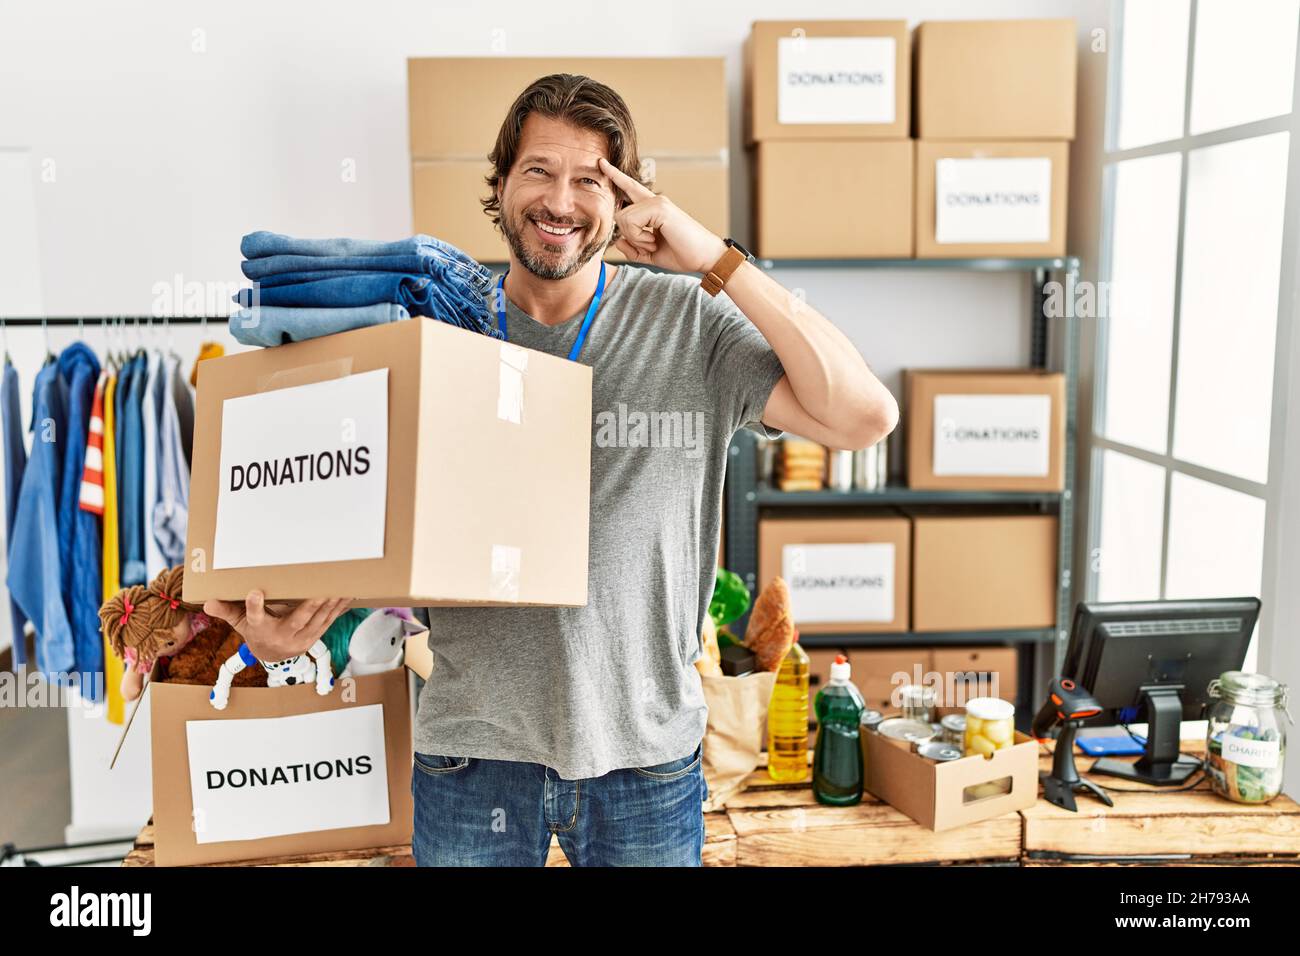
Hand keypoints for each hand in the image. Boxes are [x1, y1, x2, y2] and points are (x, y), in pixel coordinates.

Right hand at [203, 591, 349, 662]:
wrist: (271, 656)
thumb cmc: (255, 632)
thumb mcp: (239, 623)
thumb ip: (226, 611)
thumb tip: (206, 602)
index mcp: (261, 628)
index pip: (254, 616)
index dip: (254, 605)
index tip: (254, 591)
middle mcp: (282, 635)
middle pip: (297, 620)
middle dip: (311, 605)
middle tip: (321, 590)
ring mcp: (301, 638)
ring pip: (318, 621)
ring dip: (331, 606)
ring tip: (340, 589)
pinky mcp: (314, 636)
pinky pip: (329, 622)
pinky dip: (339, 609)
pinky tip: (348, 596)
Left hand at [598, 156, 726, 274]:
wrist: (705, 258)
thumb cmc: (683, 254)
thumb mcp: (651, 254)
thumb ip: (633, 248)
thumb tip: (620, 241)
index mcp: (653, 208)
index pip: (630, 188)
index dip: (615, 176)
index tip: (602, 163)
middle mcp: (654, 201)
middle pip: (620, 212)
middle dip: (629, 236)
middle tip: (651, 244)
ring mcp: (657, 202)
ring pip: (623, 218)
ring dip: (635, 238)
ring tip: (655, 242)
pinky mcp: (659, 208)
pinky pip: (630, 222)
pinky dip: (639, 238)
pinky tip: (655, 240)